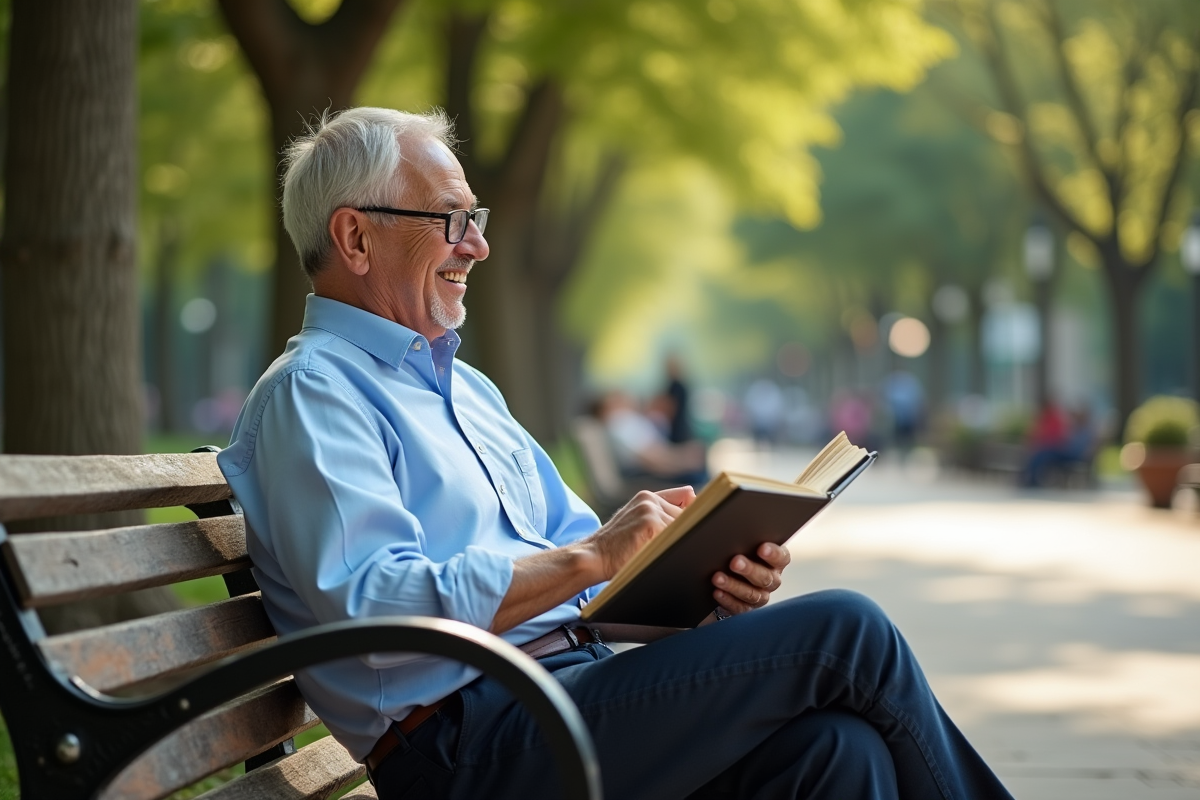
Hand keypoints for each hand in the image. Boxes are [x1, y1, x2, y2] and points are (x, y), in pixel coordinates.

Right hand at [581, 486, 695, 581]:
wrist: (592, 557)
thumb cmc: (615, 547)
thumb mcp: (636, 522)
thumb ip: (660, 513)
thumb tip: (693, 506)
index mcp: (647, 497)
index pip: (687, 497)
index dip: (691, 513)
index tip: (691, 527)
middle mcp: (649, 499)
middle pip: (689, 514)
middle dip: (684, 531)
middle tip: (668, 546)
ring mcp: (649, 510)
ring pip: (683, 527)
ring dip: (677, 542)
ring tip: (657, 553)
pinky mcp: (650, 524)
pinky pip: (676, 536)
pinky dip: (671, 548)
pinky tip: (655, 555)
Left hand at [710, 542, 790, 615]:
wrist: (734, 575)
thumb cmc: (744, 554)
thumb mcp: (748, 546)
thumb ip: (748, 541)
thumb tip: (735, 532)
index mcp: (777, 562)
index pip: (781, 557)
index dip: (773, 554)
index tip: (761, 548)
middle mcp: (772, 580)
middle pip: (765, 577)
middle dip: (749, 569)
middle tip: (735, 562)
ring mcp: (761, 596)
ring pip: (751, 594)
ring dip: (733, 585)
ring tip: (718, 577)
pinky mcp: (747, 608)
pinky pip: (739, 607)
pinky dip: (727, 600)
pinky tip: (717, 592)